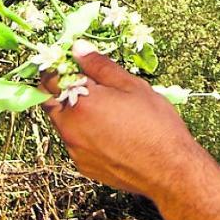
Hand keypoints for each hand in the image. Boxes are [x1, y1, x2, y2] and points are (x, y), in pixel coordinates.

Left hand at [40, 40, 205, 197]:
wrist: (169, 170)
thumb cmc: (155, 125)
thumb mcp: (132, 86)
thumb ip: (100, 66)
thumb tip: (78, 49)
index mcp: (80, 102)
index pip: (50, 79)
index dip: (59, 68)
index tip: (72, 64)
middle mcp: (70, 127)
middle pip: (51, 102)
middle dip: (63, 91)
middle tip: (90, 87)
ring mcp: (75, 150)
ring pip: (64, 124)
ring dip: (76, 113)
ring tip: (107, 112)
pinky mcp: (83, 166)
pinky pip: (76, 143)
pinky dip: (86, 134)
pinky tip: (111, 133)